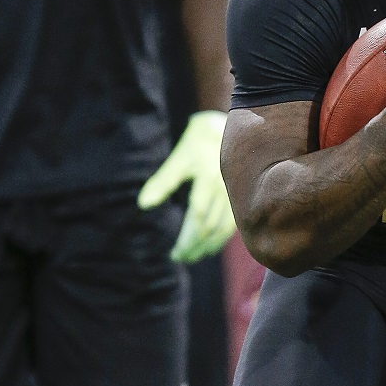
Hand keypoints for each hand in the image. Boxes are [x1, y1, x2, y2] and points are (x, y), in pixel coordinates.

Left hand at [138, 110, 235, 262]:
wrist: (230, 127)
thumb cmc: (200, 141)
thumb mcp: (180, 157)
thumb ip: (163, 181)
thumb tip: (144, 204)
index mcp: (208, 180)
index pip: (197, 218)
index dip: (187, 239)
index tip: (175, 253)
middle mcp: (224, 189)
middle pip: (211, 227)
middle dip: (196, 246)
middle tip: (182, 258)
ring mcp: (236, 193)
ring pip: (225, 228)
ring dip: (210, 245)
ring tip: (196, 255)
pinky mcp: (241, 195)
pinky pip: (233, 222)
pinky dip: (222, 236)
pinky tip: (212, 243)